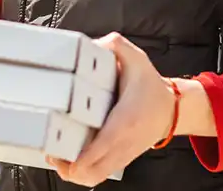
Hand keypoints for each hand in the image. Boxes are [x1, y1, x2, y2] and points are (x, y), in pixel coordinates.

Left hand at [48, 33, 175, 186]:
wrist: (172, 108)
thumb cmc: (150, 85)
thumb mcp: (136, 58)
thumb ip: (114, 45)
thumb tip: (92, 44)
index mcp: (125, 119)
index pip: (101, 146)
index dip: (79, 157)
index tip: (59, 153)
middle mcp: (124, 142)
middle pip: (93, 171)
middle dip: (68, 168)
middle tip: (51, 152)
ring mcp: (122, 154)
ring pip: (94, 177)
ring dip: (73, 173)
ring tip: (56, 157)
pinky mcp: (121, 159)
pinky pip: (99, 174)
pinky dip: (82, 172)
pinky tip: (68, 159)